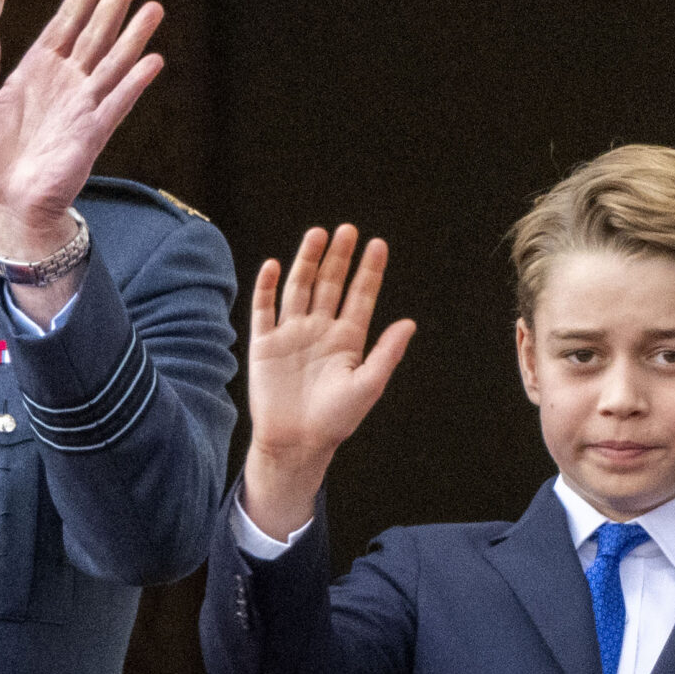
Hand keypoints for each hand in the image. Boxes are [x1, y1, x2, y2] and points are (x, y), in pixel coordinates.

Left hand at [0, 0, 164, 314]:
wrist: (6, 202)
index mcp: (37, 70)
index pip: (66, 22)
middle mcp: (65, 82)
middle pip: (96, 33)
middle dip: (116, 2)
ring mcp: (82, 106)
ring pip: (113, 61)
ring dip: (134, 34)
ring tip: (154, 7)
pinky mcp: (92, 132)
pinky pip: (117, 101)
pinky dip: (134, 81)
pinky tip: (152, 60)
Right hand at [241, 225, 416, 538]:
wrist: (296, 443)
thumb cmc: (336, 420)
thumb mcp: (368, 385)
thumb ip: (387, 353)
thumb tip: (410, 322)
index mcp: (348, 339)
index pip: (361, 296)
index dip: (369, 271)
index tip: (378, 244)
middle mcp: (320, 330)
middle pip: (330, 284)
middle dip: (338, 257)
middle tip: (347, 230)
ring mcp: (291, 334)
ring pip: (299, 288)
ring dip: (307, 262)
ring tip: (317, 234)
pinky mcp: (265, 344)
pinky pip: (264, 309)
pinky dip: (266, 287)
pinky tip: (273, 265)